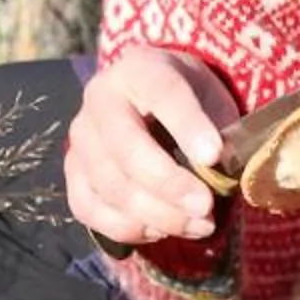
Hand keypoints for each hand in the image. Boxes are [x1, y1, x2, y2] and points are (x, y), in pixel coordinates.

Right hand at [66, 46, 240, 248]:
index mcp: (142, 68)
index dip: (188, 125)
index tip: (214, 156)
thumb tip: (226, 173)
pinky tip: (161, 231)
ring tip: (199, 225)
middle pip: (127, 147)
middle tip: (206, 207)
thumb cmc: (192, 103)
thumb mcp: (214, 100)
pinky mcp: (73, 173)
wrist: (152, 105)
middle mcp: (101, 98)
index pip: (163, 92)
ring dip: (156, 214)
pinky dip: (126, 227)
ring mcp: (81, 138)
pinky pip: (88, 208)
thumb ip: (222, 130)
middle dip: (169, 184)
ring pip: (109, 184)